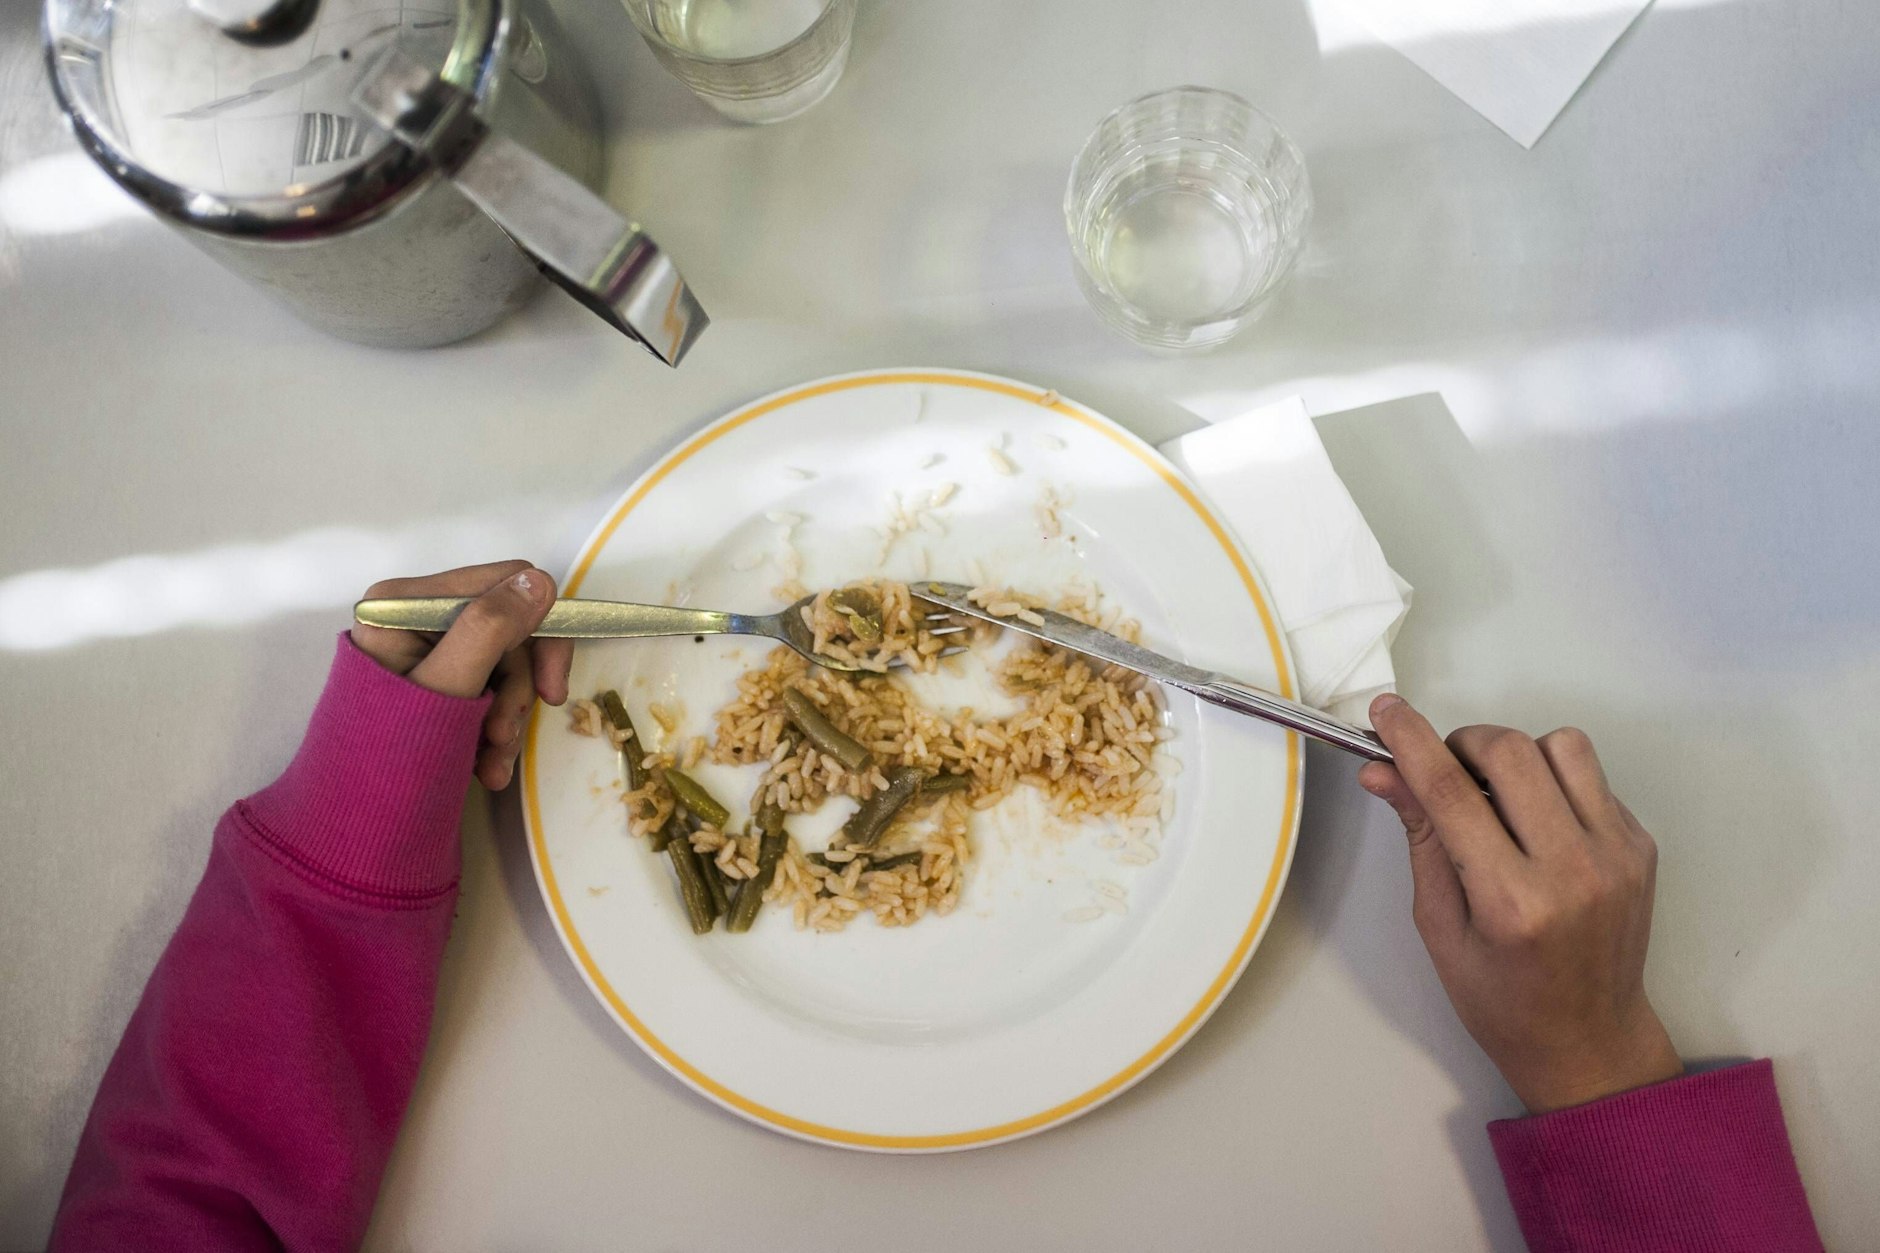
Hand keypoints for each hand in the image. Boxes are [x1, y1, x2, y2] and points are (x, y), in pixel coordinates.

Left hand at [350, 560, 572, 790]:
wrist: (356, 814)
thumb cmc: (389, 751)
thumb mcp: (445, 688)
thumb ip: (489, 630)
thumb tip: (539, 582)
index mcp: (406, 602)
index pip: (504, 584)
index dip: (539, 631)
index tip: (549, 689)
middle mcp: (419, 615)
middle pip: (510, 629)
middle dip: (517, 689)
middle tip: (507, 735)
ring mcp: (432, 648)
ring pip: (508, 665)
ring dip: (509, 717)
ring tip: (491, 762)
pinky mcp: (443, 678)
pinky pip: (493, 689)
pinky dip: (498, 728)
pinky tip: (487, 764)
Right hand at [1359, 694, 1681, 1112]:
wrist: (1590, 1039)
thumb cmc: (1498, 997)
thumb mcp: (1439, 925)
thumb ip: (1420, 839)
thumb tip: (1384, 770)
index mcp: (1512, 902)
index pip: (1452, 794)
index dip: (1412, 741)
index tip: (1386, 709)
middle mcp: (1573, 870)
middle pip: (1511, 752)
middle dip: (1463, 743)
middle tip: (1446, 772)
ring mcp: (1616, 854)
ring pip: (1561, 746)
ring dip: (1516, 756)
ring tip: (1498, 796)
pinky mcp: (1640, 845)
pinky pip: (1590, 777)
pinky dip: (1552, 783)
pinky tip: (1538, 825)